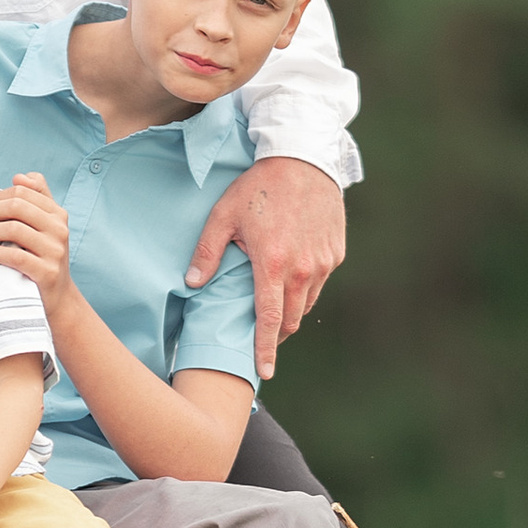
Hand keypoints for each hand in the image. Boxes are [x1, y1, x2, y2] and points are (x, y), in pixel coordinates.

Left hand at [0, 170, 70, 305]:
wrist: (58, 296)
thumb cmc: (43, 257)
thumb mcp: (45, 226)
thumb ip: (36, 198)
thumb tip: (19, 176)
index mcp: (57, 213)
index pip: (22, 192)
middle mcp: (59, 228)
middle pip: (17, 207)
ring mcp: (55, 250)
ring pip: (14, 229)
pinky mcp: (47, 272)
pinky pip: (16, 256)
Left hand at [186, 156, 346, 377]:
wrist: (303, 157)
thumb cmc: (258, 186)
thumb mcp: (222, 215)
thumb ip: (206, 253)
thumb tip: (191, 284)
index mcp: (272, 264)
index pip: (270, 320)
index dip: (266, 349)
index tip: (264, 371)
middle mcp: (303, 269)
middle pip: (291, 319)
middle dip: (276, 334)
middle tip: (260, 335)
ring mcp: (323, 262)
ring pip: (306, 304)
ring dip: (290, 311)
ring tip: (273, 304)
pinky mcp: (336, 253)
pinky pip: (319, 283)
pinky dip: (305, 288)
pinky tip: (290, 276)